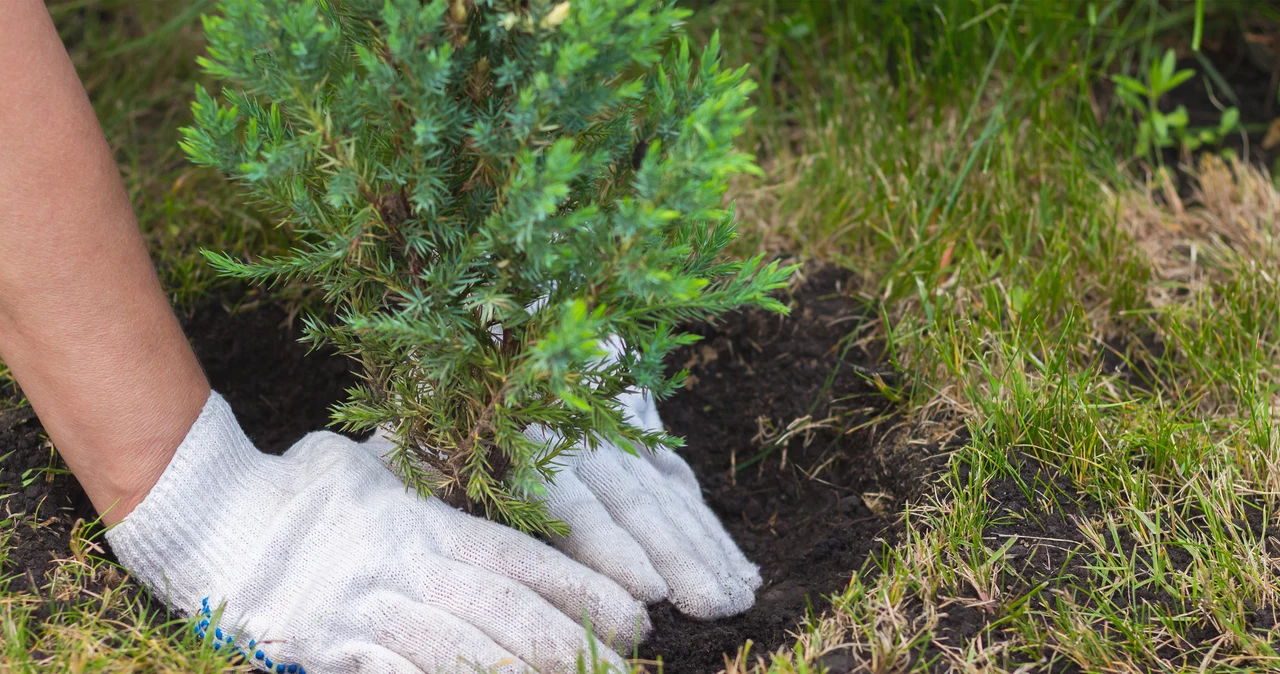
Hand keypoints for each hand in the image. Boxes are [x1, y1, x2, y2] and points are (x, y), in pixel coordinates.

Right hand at [106, 392, 648, 673]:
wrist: (208, 520)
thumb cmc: (297, 487)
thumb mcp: (368, 463)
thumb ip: (425, 472)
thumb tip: (470, 450)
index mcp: (420, 520)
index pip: (518, 558)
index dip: (580, 589)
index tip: (630, 612)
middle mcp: (401, 566)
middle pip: (500, 610)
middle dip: (568, 641)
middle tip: (626, 661)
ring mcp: (365, 612)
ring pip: (459, 651)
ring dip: (519, 672)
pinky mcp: (329, 650)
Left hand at [366, 389, 760, 620]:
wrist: (506, 301)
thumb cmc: (446, 388)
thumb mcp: (419, 433)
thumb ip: (432, 479)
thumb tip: (432, 544)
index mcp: (527, 441)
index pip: (575, 503)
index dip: (612, 548)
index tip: (649, 594)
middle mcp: (581, 437)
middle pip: (638, 506)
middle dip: (680, 561)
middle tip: (715, 611)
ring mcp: (619, 432)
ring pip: (670, 499)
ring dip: (707, 551)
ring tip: (738, 600)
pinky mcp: (644, 432)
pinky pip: (682, 485)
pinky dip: (713, 529)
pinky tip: (740, 569)